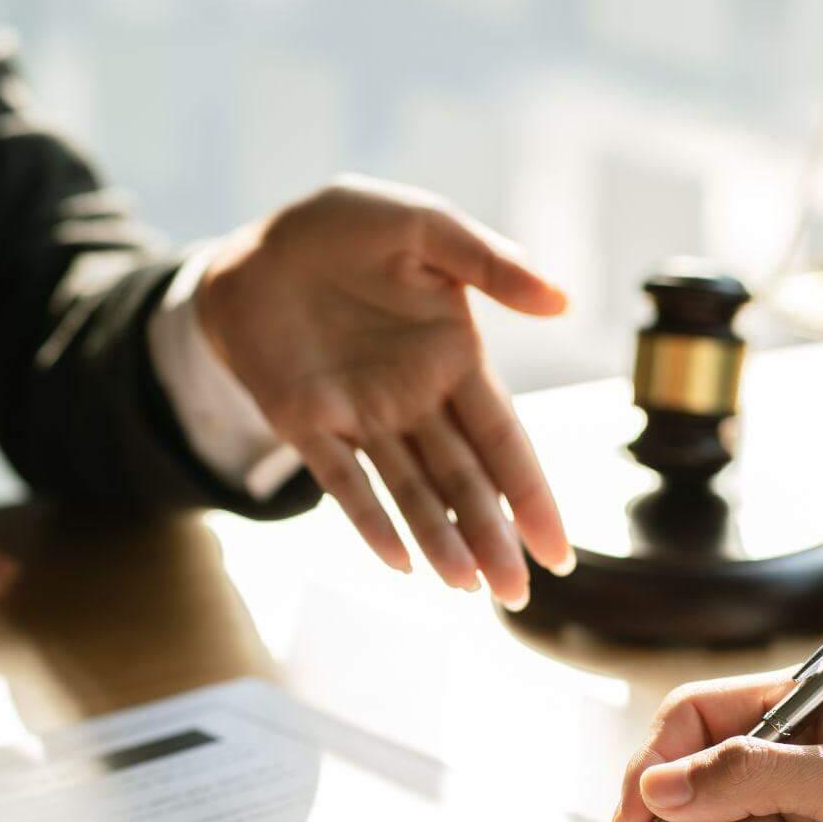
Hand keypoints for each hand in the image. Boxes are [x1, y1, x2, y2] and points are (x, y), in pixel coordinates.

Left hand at [198, 176, 574, 609]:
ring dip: (438, 539)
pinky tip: (397, 561)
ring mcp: (361, 417)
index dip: (530, 494)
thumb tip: (562, 302)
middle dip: (492, 537)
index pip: (504, 439)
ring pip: (410, 492)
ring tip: (467, 587)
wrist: (260, 242)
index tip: (558, 551)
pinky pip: (342, 479)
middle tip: (517, 595)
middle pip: (463, 482)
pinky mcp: (308, 423)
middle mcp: (414, 401)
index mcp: (454, 360)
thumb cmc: (348, 229)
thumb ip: (490, 263)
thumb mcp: (424, 226)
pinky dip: (368, 519)